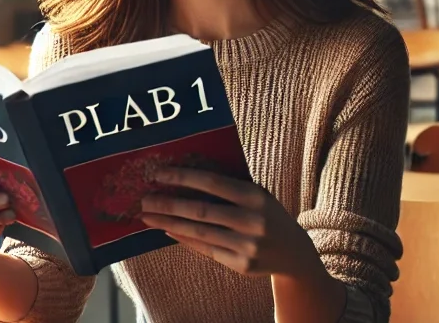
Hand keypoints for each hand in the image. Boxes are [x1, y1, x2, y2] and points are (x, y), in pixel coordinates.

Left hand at [138, 168, 323, 279]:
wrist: (294, 253)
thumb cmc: (268, 214)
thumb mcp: (257, 194)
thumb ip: (230, 186)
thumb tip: (186, 175)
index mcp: (255, 196)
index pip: (212, 183)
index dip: (183, 177)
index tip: (158, 173)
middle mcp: (252, 221)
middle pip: (200, 210)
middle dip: (168, 204)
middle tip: (143, 199)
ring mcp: (247, 245)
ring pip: (198, 232)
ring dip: (168, 223)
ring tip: (148, 217)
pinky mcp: (241, 265)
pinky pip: (205, 249)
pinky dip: (184, 239)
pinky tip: (168, 231)